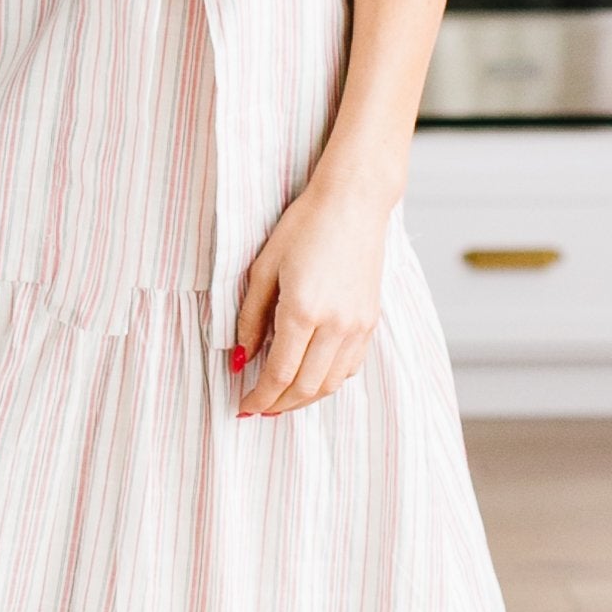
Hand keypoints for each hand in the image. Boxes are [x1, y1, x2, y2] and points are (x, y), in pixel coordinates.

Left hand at [229, 173, 392, 417]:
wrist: (354, 203)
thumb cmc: (304, 227)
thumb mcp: (263, 268)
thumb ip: (250, 318)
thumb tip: (240, 359)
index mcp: (303, 310)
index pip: (279, 373)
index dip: (259, 397)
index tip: (243, 406)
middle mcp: (335, 324)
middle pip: (306, 386)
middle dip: (278, 404)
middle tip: (258, 408)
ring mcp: (358, 325)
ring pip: (331, 383)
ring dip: (304, 399)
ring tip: (281, 400)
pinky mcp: (371, 321)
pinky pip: (350, 367)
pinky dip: (328, 381)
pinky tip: (311, 378)